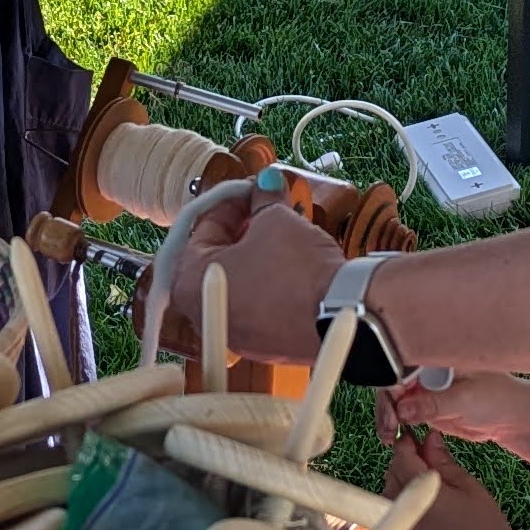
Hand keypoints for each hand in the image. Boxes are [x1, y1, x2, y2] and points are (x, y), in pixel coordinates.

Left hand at [178, 193, 340, 365]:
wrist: (339, 313)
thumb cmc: (297, 270)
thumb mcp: (276, 220)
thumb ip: (264, 199)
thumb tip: (266, 184)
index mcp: (189, 281)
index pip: (204, 227)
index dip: (232, 203)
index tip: (251, 192)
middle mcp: (203, 313)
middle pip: (217, 259)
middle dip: (241, 231)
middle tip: (264, 212)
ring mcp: (233, 334)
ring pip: (238, 284)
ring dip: (255, 257)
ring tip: (281, 236)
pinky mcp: (261, 346)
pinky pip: (257, 307)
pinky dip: (268, 285)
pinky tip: (289, 267)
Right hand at [372, 368, 529, 453]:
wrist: (510, 417)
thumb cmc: (498, 397)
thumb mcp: (465, 399)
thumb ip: (432, 403)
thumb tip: (402, 408)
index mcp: (436, 356)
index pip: (402, 363)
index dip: (392, 382)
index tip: (393, 403)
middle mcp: (426, 369)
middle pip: (392, 381)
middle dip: (387, 404)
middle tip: (390, 426)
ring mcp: (423, 387)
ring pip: (393, 399)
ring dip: (387, 416)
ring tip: (390, 435)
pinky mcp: (424, 405)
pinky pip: (401, 413)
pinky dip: (394, 423)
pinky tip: (392, 436)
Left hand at [376, 428, 527, 529]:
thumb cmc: (486, 529)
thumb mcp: (468, 486)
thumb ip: (442, 461)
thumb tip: (429, 439)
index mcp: (419, 492)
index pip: (401, 458)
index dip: (407, 443)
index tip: (418, 435)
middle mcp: (402, 511)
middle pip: (391, 475)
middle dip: (405, 461)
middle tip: (428, 454)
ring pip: (390, 493)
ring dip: (403, 481)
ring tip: (430, 479)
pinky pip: (396, 512)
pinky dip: (406, 501)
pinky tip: (429, 501)